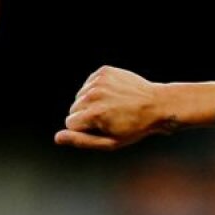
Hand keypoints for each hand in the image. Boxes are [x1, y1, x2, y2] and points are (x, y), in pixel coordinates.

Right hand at [55, 66, 170, 150]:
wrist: (157, 104)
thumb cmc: (134, 128)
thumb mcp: (109, 142)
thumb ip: (81, 141)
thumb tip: (57, 138)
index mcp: (94, 113)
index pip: (70, 123)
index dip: (85, 129)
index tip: (102, 128)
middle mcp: (94, 94)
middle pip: (73, 109)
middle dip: (87, 116)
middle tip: (110, 118)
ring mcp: (99, 81)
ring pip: (80, 96)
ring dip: (91, 103)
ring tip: (112, 107)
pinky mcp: (104, 71)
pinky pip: (88, 84)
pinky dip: (97, 90)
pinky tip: (112, 95)